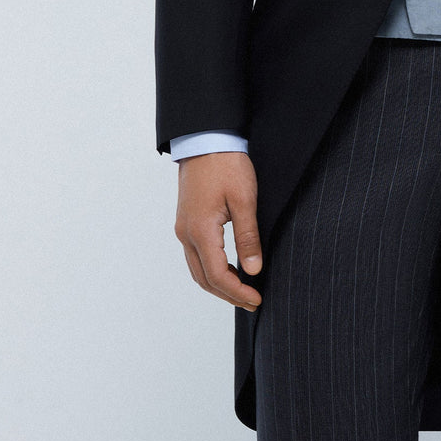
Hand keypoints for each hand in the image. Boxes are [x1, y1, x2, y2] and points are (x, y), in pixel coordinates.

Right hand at [174, 151, 262, 311]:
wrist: (205, 139)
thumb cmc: (226, 164)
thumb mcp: (244, 199)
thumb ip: (248, 237)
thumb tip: (253, 270)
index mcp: (200, 231)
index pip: (218, 276)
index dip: (237, 292)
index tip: (257, 299)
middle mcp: (186, 234)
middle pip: (204, 279)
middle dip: (228, 295)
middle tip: (252, 301)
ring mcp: (183, 228)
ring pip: (197, 269)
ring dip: (218, 284)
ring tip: (242, 290)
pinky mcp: (186, 222)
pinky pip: (196, 256)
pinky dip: (211, 269)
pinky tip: (229, 268)